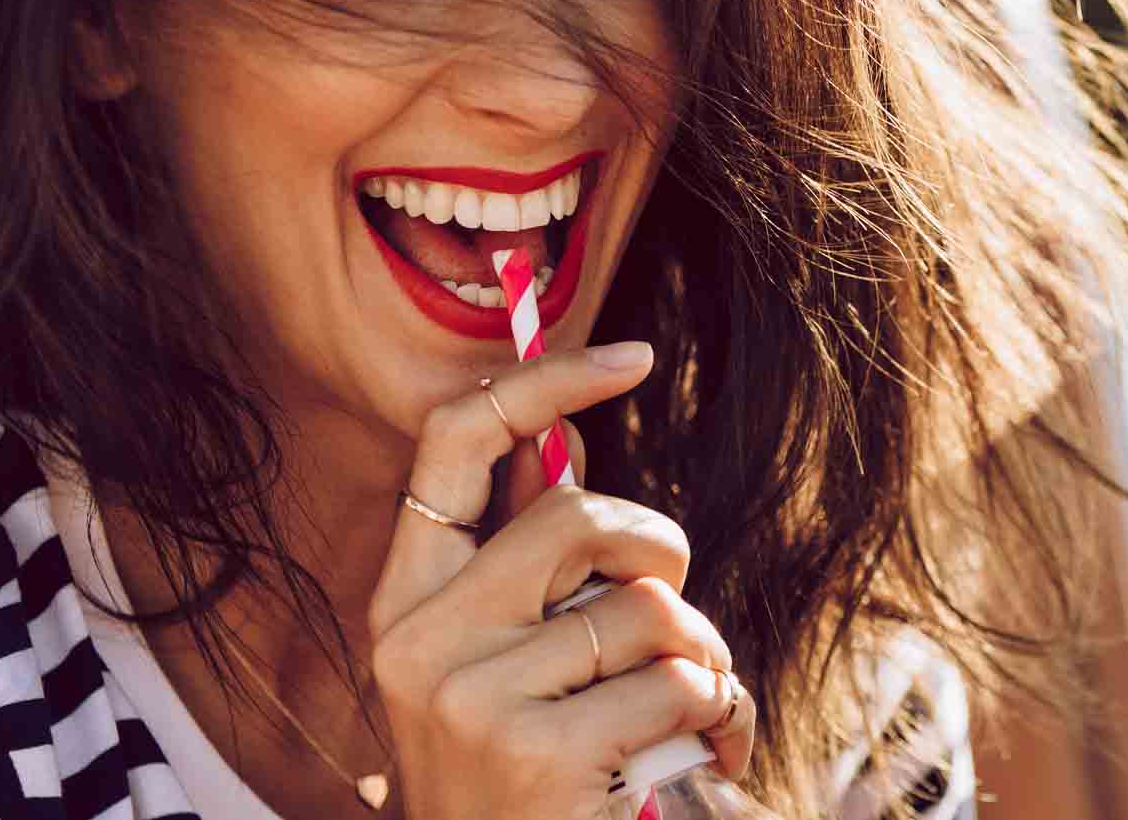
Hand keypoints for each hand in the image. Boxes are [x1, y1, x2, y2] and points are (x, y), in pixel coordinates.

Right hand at [366, 342, 758, 819]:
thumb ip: (526, 563)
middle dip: (664, 552)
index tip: (629, 354)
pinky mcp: (537, 752)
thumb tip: (564, 437)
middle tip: (676, 617)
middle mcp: (418, 638)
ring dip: (704, 654)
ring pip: (648, 608)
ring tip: (694, 704)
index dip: (545, 381)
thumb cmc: (518, 774)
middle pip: (583, 516)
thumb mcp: (497, 662)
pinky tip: (710, 752)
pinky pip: (680, 683)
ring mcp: (472, 697)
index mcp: (403, 599)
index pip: (454, 440)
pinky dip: (724, 714)